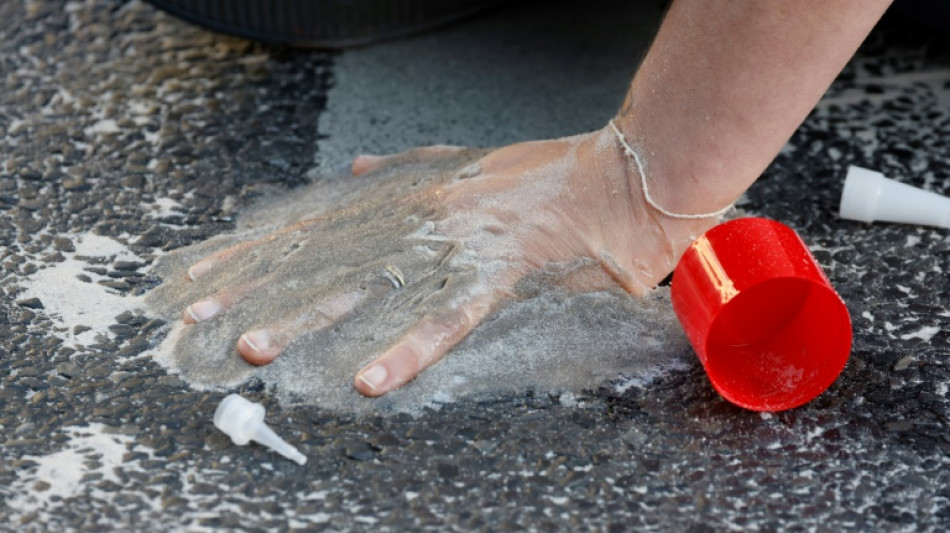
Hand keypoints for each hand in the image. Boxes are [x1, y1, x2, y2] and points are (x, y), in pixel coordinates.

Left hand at [163, 127, 714, 396]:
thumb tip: (353, 171)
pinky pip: (444, 319)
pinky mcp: (493, 275)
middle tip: (198, 318)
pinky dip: (409, 349)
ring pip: (367, 284)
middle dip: (256, 286)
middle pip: (321, 254)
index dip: (258, 252)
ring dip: (309, 316)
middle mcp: (414, 218)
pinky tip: (372, 379)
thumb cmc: (546, 176)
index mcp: (404, 196)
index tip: (208, 277)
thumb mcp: (462, 163)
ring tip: (256, 347)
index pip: (313, 226)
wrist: (613, 183)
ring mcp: (450, 246)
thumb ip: (403, 165)